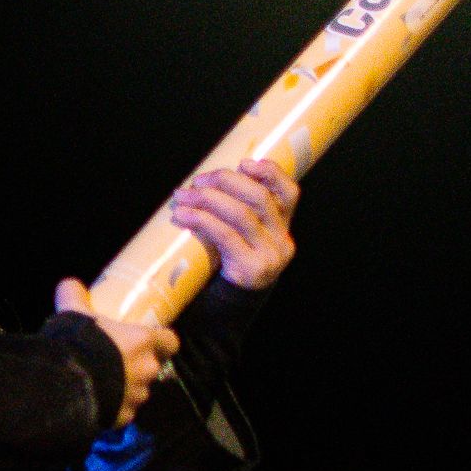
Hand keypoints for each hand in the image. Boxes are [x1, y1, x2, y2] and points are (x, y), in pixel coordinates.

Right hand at [53, 279, 176, 426]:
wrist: (66, 384)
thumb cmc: (79, 343)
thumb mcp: (73, 313)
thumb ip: (74, 296)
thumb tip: (70, 284)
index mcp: (144, 342)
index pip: (170, 341)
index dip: (162, 341)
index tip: (150, 340)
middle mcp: (147, 369)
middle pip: (152, 367)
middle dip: (138, 365)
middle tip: (116, 361)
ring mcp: (138, 396)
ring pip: (139, 391)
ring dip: (126, 387)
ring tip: (103, 384)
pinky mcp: (124, 418)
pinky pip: (124, 411)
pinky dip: (114, 408)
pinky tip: (96, 402)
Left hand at [169, 159, 299, 290]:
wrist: (229, 307)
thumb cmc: (228, 262)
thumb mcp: (240, 236)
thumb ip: (236, 211)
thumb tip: (206, 182)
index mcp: (283, 226)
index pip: (289, 192)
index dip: (270, 173)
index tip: (244, 163)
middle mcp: (282, 240)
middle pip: (259, 198)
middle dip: (225, 182)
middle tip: (197, 182)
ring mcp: (270, 255)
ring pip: (241, 214)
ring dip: (207, 199)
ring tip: (181, 197)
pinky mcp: (252, 269)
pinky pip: (225, 235)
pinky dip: (201, 220)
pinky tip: (182, 215)